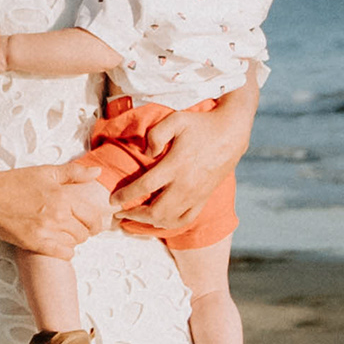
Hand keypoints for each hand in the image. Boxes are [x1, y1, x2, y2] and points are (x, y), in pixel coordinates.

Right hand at [0, 161, 114, 257]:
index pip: (93, 217)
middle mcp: (58, 215)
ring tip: (62, 234)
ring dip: (72, 240)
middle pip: (85, 233)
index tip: (91, 224)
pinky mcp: (35, 243)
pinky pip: (63, 254)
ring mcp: (47, 231)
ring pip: (74, 243)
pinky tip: (57, 244)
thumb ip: (74, 173)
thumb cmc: (14, 182)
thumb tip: (97, 172)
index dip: (96, 222)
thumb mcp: (46, 172)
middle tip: (74, 228)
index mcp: (63, 197)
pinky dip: (64, 252)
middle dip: (82, 231)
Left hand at [110, 98, 249, 237]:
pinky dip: (169, 223)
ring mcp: (195, 195)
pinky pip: (184, 219)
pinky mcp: (203, 198)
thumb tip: (146, 153)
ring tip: (135, 218)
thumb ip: (155, 134)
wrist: (230, 134)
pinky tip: (158, 220)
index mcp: (176, 165)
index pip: (145, 186)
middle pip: (155, 211)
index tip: (112, 199)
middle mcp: (185, 184)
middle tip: (119, 212)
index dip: (125, 195)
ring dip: (148, 222)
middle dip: (133, 215)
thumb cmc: (200, 125)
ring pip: (169, 220)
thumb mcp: (176, 120)